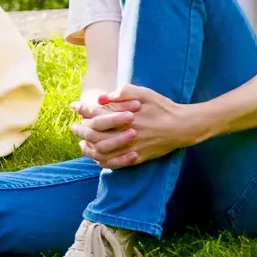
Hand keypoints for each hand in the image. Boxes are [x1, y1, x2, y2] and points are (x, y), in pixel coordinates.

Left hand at [75, 85, 204, 168]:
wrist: (182, 126)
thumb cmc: (162, 107)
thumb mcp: (144, 93)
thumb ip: (123, 93)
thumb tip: (102, 97)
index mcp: (124, 115)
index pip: (96, 113)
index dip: (82, 109)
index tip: (74, 106)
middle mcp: (124, 132)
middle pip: (93, 134)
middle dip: (80, 129)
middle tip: (73, 126)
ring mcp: (130, 147)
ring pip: (101, 151)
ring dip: (88, 147)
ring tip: (81, 143)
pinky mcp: (136, 158)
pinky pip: (114, 163)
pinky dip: (102, 161)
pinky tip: (97, 157)